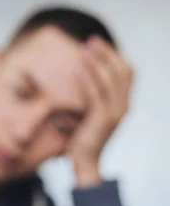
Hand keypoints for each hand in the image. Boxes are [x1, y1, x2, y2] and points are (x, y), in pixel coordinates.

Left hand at [69, 36, 133, 187]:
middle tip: (90, 41)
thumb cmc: (83, 140)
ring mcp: (116, 113)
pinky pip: (97, 93)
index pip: (127, 72)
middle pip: (122, 70)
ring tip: (83, 50)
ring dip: (97, 61)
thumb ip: (92, 98)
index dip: (114, 55)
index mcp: (123, 104)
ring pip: (110, 78)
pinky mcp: (104, 119)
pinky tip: (79, 68)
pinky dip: (88, 78)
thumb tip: (80, 77)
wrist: (85, 164)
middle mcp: (124, 106)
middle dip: (106, 53)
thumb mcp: (90, 115)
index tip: (97, 45)